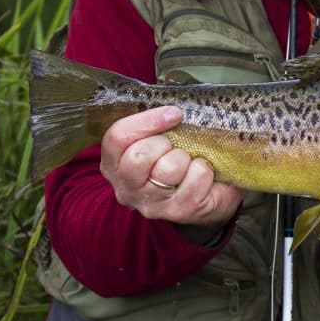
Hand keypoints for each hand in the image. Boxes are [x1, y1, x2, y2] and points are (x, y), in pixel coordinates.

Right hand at [100, 106, 242, 240]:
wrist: (205, 197)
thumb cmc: (178, 160)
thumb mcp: (159, 140)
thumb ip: (156, 125)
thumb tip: (173, 108)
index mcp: (114, 164)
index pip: (117, 137)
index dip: (146, 121)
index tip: (173, 113)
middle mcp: (126, 188)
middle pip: (140, 155)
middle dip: (165, 143)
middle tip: (176, 147)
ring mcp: (152, 204)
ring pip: (169, 168)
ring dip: (186, 158)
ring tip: (188, 162)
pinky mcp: (179, 212)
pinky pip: (196, 177)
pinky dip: (205, 170)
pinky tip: (202, 176)